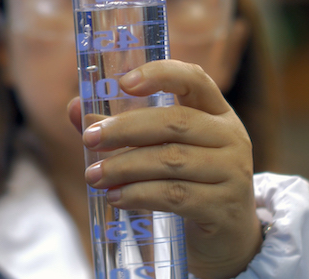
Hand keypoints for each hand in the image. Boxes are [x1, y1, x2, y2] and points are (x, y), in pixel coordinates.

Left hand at [68, 60, 262, 278]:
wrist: (228, 235)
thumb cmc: (190, 182)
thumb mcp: (164, 150)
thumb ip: (123, 129)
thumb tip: (76, 108)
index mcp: (217, 112)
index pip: (194, 79)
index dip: (160, 75)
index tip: (123, 82)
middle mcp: (230, 136)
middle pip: (174, 122)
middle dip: (125, 129)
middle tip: (90, 138)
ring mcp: (232, 171)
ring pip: (170, 161)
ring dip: (125, 167)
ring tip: (94, 176)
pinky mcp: (223, 206)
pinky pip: (175, 195)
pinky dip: (139, 194)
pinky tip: (116, 197)